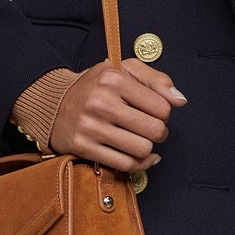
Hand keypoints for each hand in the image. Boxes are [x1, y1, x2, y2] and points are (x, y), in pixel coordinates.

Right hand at [48, 57, 186, 173]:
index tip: (154, 113)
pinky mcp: (83, 147)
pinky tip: (141, 157)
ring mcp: (90, 126)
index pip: (162, 107)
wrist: (54, 103)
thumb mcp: (124, 70)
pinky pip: (125, 165)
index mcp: (113, 79)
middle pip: (155, 131)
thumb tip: (180, 100)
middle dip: (159, 133)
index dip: (165, 113)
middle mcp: (100, 102)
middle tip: (152, 129)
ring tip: (142, 140)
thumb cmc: (96, 86)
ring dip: (148, 149)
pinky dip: (139, 164)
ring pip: (142, 150)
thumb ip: (156, 80)